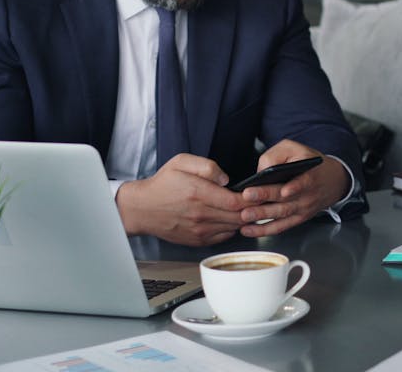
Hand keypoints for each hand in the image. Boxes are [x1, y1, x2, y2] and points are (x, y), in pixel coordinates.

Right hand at [116, 154, 247, 245]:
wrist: (141, 209)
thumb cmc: (162, 184)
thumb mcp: (181, 162)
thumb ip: (207, 166)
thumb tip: (226, 179)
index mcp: (198, 193)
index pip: (236, 201)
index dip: (252, 198)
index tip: (257, 192)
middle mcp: (200, 214)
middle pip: (239, 217)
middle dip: (252, 209)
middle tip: (259, 201)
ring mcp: (199, 230)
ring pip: (233, 228)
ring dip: (243, 219)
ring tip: (247, 208)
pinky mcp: (197, 240)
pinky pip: (223, 236)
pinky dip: (231, 228)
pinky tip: (230, 218)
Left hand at [235, 139, 350, 237]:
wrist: (333, 180)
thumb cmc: (309, 162)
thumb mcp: (295, 148)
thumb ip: (276, 155)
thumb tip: (259, 171)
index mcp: (308, 174)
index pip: (301, 182)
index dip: (293, 187)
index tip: (282, 190)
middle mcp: (306, 194)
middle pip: (285, 199)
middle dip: (265, 198)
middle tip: (247, 197)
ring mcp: (302, 208)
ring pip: (281, 214)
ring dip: (262, 216)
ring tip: (245, 215)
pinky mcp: (298, 218)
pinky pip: (280, 227)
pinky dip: (264, 230)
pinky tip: (249, 230)